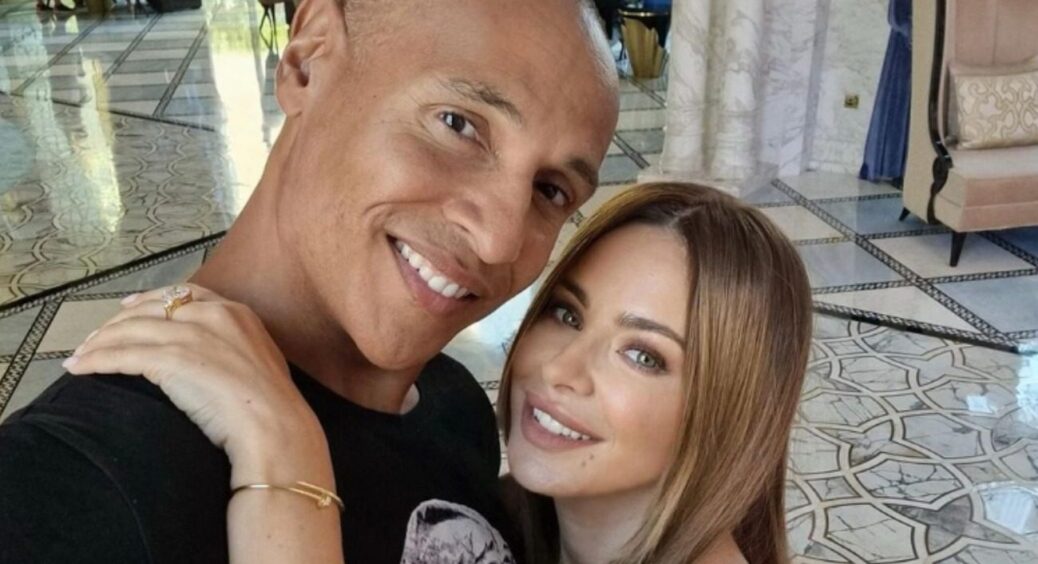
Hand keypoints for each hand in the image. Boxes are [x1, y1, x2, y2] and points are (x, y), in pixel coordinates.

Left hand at [64, 284, 330, 486]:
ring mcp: (192, 335)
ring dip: (99, 342)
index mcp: (237, 312)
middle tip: (95, 337)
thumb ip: (235, 346)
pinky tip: (80, 367)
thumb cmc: (273, 406)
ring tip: (81, 355)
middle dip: (117, 322)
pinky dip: (97, 360)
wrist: (275, 426)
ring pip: (131, 329)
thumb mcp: (261, 360)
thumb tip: (214, 356)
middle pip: (151, 308)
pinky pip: (123, 355)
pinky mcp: (173, 359)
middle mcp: (213, 315)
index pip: (184, 293)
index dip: (150, 299)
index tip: (128, 306)